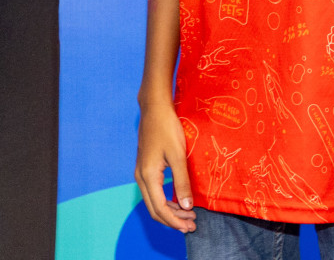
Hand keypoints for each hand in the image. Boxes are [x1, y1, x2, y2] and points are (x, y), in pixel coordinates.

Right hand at [135, 96, 195, 232]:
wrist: (154, 108)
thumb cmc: (167, 128)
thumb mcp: (178, 155)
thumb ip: (182, 182)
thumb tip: (187, 206)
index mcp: (148, 176)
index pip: (160, 208)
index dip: (175, 221)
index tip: (191, 226)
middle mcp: (141, 177)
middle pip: (154, 209)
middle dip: (173, 220)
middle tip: (192, 224)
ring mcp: (141, 172)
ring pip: (153, 201)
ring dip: (170, 211)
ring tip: (188, 214)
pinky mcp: (145, 167)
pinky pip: (153, 192)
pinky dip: (165, 201)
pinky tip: (178, 200)